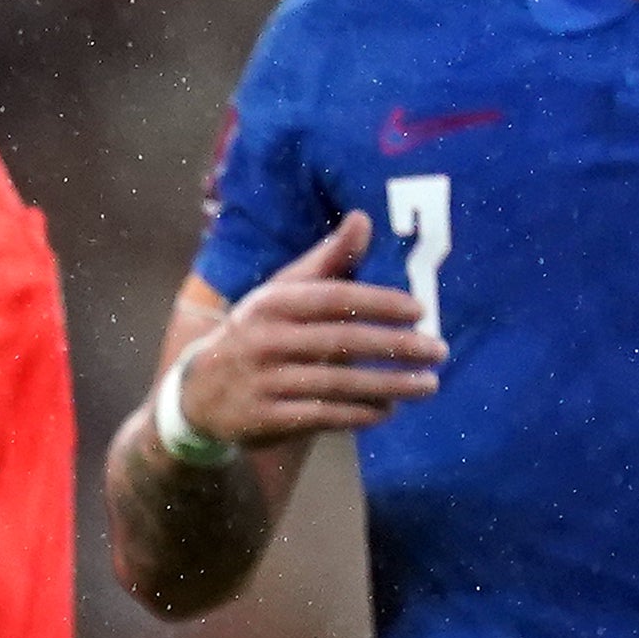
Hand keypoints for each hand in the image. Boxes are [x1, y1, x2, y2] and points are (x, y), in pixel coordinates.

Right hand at [176, 211, 447, 446]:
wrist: (199, 393)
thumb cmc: (258, 332)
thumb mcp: (282, 293)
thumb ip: (327, 260)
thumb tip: (363, 219)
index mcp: (272, 302)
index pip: (334, 298)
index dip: (379, 303)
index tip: (420, 310)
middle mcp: (265, 339)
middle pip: (342, 342)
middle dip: (396, 346)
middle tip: (438, 351)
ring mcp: (264, 381)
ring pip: (338, 383)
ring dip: (390, 385)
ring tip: (429, 384)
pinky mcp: (266, 418)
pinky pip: (323, 416)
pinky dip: (360, 414)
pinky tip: (389, 410)